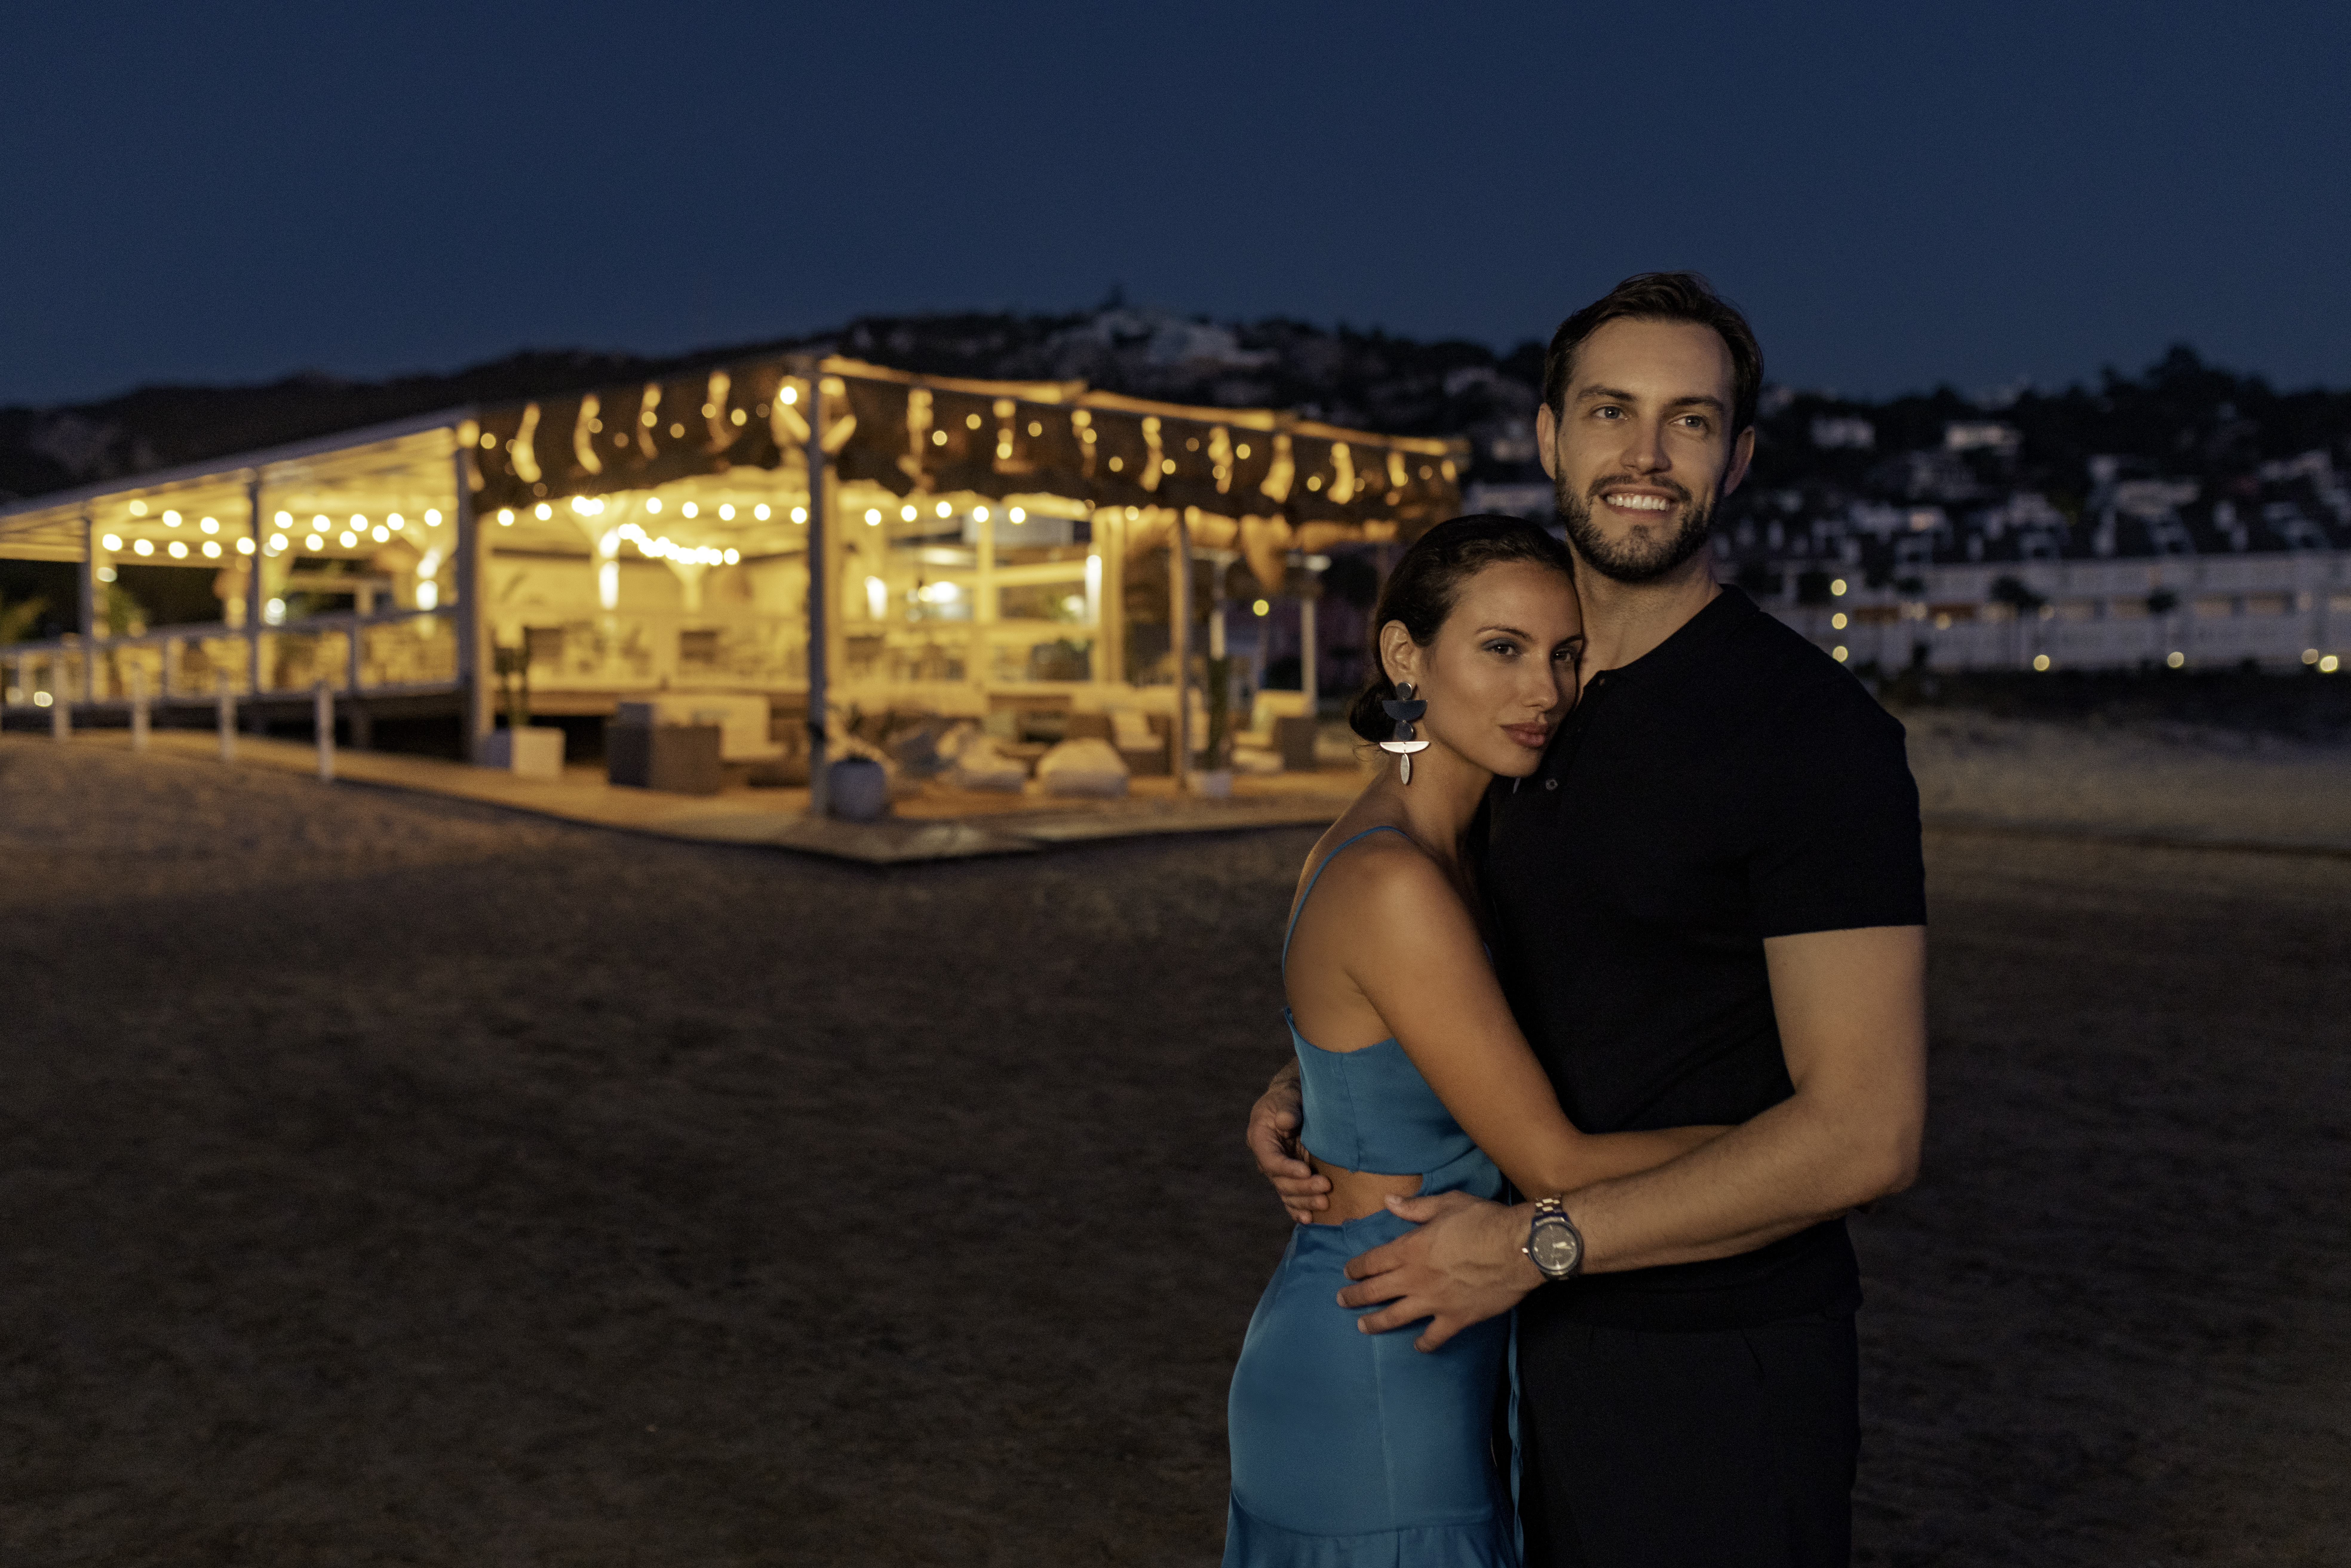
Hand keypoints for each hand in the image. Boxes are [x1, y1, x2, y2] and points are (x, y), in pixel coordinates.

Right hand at [1248, 1069, 1328, 1222]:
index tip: (1307, 1171)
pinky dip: (1298, 1209)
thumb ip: (1287, 1108)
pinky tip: (1309, 1219)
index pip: (1271, 1160)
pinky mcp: (1290, 1178)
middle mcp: (1267, 1158)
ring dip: (1305, 1201)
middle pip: (1281, 1181)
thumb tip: (1286, 1121)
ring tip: (1325, 1203)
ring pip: (1287, 1193)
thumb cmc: (1291, 1096)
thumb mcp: (1287, 1095)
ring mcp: (1278, 1171)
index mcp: (1260, 1138)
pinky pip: (1291, 1198)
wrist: (1297, 1102)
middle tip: (1325, 1186)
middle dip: (1303, 1187)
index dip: (1287, 1168)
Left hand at [1336, 1192, 1540, 1350]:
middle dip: (1354, 1296)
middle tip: (1341, 1300)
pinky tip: (1418, 1347)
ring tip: (1362, 1326)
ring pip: (1395, 1317)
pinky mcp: (1456, 1318)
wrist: (1518, 1249)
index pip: (1373, 1261)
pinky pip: (1434, 1336)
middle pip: (1375, 1290)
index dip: (1356, 1267)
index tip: (1346, 1272)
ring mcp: (1434, 1302)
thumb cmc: (1483, 1221)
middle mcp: (1415, 1278)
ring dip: (1376, 1322)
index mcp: (1410, 1249)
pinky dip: (1424, 1343)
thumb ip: (1415, 1207)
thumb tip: (1388, 1201)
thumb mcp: (1447, 1203)